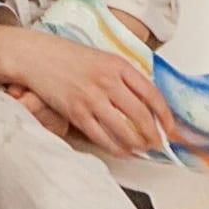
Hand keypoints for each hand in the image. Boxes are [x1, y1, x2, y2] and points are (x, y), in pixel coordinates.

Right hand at [3, 33, 178, 156]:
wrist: (37, 56)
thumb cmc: (70, 57)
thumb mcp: (105, 59)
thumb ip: (124, 76)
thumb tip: (145, 100)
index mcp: (119, 66)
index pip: (152, 93)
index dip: (165, 114)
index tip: (170, 127)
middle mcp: (108, 82)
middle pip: (140, 114)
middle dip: (153, 133)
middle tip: (159, 144)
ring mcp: (91, 98)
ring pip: (122, 128)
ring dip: (136, 143)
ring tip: (143, 150)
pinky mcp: (75, 112)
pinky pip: (100, 135)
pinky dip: (115, 147)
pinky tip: (122, 151)